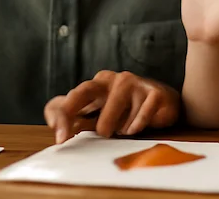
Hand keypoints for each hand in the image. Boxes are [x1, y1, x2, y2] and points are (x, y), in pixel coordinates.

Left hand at [44, 71, 179, 144]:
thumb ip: (71, 115)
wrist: (164, 104)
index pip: (74, 96)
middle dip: (83, 118)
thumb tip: (54, 123)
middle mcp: (114, 79)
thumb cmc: (126, 110)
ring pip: (114, 120)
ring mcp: (134, 83)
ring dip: (118, 130)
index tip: (60, 139)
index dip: (63, 116)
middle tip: (96, 136)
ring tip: (124, 129)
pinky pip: (139, 120)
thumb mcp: (97, 113)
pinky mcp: (154, 93)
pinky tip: (138, 126)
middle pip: (85, 91)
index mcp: (98, 83)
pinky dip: (136, 128)